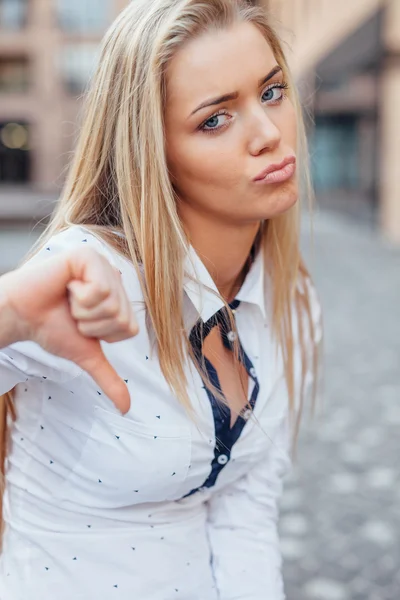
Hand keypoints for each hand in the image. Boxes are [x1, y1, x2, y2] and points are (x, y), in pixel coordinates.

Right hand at [0, 247, 137, 412]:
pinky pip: (100, 289)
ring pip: (112, 304)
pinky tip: (66, 286)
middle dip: (92, 324)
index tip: (81, 323)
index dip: (102, 334)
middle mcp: (115, 279)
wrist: (21, 316)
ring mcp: (103, 265)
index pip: (130, 329)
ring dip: (83, 310)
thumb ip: (108, 377)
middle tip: (72, 312)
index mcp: (120, 298)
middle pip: (122, 317)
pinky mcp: (88, 256)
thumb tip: (126, 409)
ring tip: (68, 299)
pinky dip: (78, 296)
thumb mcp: (86, 354)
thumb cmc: (52, 328)